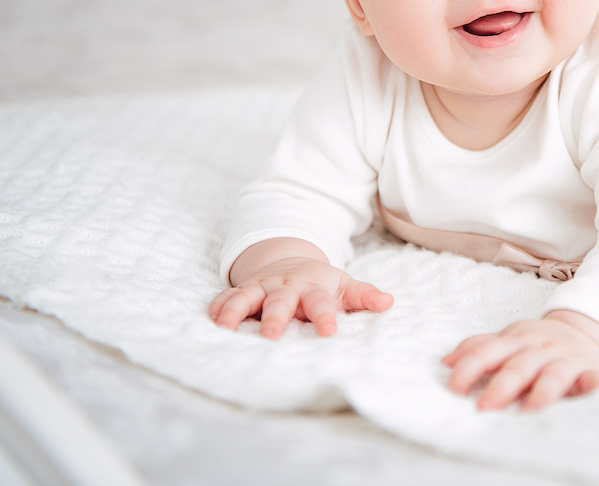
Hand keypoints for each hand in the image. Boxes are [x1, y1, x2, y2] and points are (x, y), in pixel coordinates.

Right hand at [209, 238, 392, 338]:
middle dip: (276, 317)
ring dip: (236, 311)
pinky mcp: (243, 290)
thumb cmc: (321, 283)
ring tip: (225, 327)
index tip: (329, 333)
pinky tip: (210, 319)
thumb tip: (388, 302)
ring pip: (247, 297)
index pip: (321, 304)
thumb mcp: (344, 286)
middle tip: (271, 336)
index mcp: (313, 288)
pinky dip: (218, 305)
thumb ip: (364, 296)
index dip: (325, 317)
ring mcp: (262, 287)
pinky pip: (227, 296)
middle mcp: (285, 287)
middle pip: (281, 301)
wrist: (290, 263)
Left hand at [443, 311, 598, 410]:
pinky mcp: (590, 371)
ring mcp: (566, 359)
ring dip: (542, 391)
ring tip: (528, 411)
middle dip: (502, 385)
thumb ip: (479, 347)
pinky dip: (594, 390)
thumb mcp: (509, 339)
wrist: (585, 332)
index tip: (455, 389)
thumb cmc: (537, 343)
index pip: (489, 350)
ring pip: (554, 374)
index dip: (471, 368)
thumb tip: (445, 362)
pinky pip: (594, 381)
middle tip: (485, 407)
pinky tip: (591, 400)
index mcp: (517, 338)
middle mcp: (541, 347)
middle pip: (520, 364)